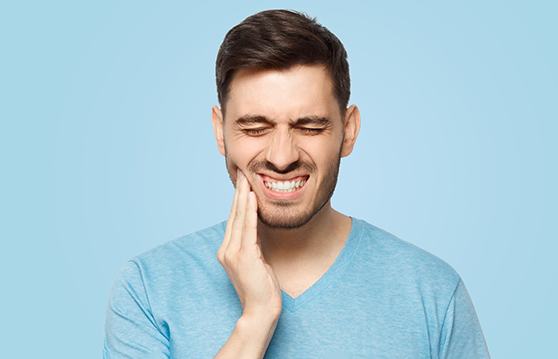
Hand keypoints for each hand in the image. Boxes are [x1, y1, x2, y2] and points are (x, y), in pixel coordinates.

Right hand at [217, 169, 281, 318]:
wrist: (260, 310)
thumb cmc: (261, 287)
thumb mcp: (255, 260)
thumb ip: (252, 243)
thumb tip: (257, 226)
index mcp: (227, 250)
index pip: (234, 219)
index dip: (238, 199)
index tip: (243, 181)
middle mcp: (226, 249)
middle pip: (234, 214)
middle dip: (239, 191)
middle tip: (242, 171)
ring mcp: (233, 253)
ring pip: (239, 218)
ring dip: (243, 196)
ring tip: (246, 178)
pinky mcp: (244, 256)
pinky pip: (248, 228)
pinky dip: (250, 211)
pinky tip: (252, 197)